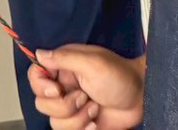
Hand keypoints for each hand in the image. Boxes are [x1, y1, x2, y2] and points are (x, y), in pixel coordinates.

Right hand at [28, 46, 145, 129]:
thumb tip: (39, 54)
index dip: (41, 86)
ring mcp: (72, 107)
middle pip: (42, 104)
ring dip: (78, 119)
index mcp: (64, 68)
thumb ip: (64, 58)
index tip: (57, 90)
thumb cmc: (122, 76)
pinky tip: (96, 122)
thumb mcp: (93, 63)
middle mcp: (65, 87)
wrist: (142, 98)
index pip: (36, 76)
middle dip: (65, 105)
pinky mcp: (80, 123)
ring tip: (95, 108)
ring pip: (55, 122)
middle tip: (84, 96)